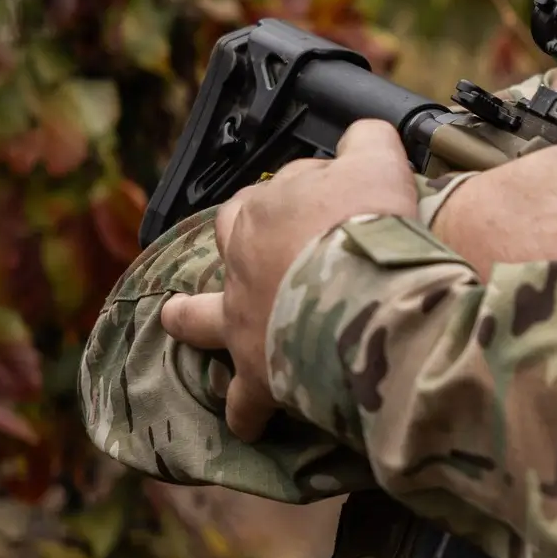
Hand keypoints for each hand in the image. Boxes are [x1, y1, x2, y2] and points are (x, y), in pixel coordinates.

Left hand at [161, 119, 418, 439]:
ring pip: (203, 317)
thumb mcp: (378, 161)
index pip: (283, 190)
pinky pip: (244, 401)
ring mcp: (243, 318)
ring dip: (192, 319)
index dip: (315, 193)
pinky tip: (248, 424)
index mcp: (265, 210)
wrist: (362, 295)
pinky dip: (246, 413)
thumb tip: (360, 133)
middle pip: (230, 239)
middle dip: (239, 240)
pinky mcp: (258, 373)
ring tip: (179, 322)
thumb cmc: (371, 225)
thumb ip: (365, 139)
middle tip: (263, 247)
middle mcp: (243, 261)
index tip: (344, 202)